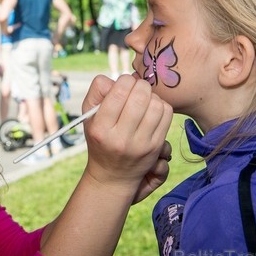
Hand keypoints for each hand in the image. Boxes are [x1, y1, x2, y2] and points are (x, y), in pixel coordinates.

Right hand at [81, 74, 172, 202]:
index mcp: (100, 128)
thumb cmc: (100, 137)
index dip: (124, 81)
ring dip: (152, 96)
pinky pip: (166, 115)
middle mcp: (120, 138)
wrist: (112, 175)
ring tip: (144, 99)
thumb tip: (116, 79)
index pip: (118, 92)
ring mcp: (140, 144)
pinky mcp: (155, 147)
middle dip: (140, 85)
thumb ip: (97, 91)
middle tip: (137, 88)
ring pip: (156, 105)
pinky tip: (152, 110)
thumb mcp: (89, 116)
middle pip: (140, 96)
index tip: (124, 84)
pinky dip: (161, 106)